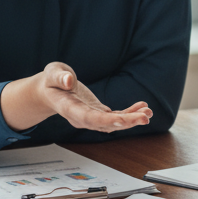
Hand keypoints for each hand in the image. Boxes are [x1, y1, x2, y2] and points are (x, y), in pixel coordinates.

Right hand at [1, 61, 151, 133]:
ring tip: (148, 112)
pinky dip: (129, 113)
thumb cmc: (51, 81)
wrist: (49, 91)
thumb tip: (69, 81)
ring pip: (112, 124)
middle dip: (126, 122)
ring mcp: (90, 117)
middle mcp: (81, 117)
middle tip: (145, 117)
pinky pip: (115, 117)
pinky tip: (141, 107)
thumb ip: (59, 77)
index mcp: (69, 109)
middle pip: (105, 125)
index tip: (121, 120)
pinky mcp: (97, 113)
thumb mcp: (52, 74)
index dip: (105, 121)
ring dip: (131, 119)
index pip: (88, 118)